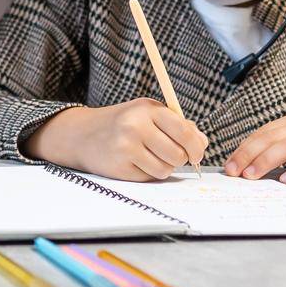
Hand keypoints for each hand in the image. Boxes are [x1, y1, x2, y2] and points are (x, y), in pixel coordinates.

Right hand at [25, 99, 208, 180]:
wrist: (82, 134)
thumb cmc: (121, 123)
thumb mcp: (147, 114)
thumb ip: (177, 125)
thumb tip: (202, 141)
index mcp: (147, 109)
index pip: (185, 132)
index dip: (196, 147)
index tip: (197, 153)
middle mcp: (136, 125)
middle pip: (178, 154)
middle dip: (179, 159)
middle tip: (171, 155)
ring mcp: (126, 147)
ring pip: (166, 169)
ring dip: (163, 167)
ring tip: (149, 156)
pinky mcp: (120, 166)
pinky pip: (150, 177)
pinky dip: (148, 173)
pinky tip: (136, 162)